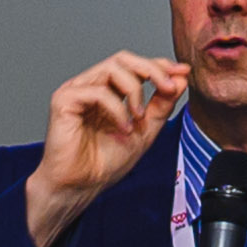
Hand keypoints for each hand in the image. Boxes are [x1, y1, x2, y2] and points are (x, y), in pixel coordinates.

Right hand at [21, 52, 185, 246]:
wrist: (80, 187)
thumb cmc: (104, 163)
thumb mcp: (144, 132)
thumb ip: (161, 106)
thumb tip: (180, 79)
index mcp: (109, 92)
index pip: (135, 66)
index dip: (159, 65)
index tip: (182, 72)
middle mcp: (92, 86)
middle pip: (123, 59)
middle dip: (151, 69)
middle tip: (169, 85)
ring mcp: (76, 91)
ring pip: (112, 68)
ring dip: (135, 89)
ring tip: (140, 116)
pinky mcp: (64, 100)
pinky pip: (98, 91)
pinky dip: (117, 108)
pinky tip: (123, 128)